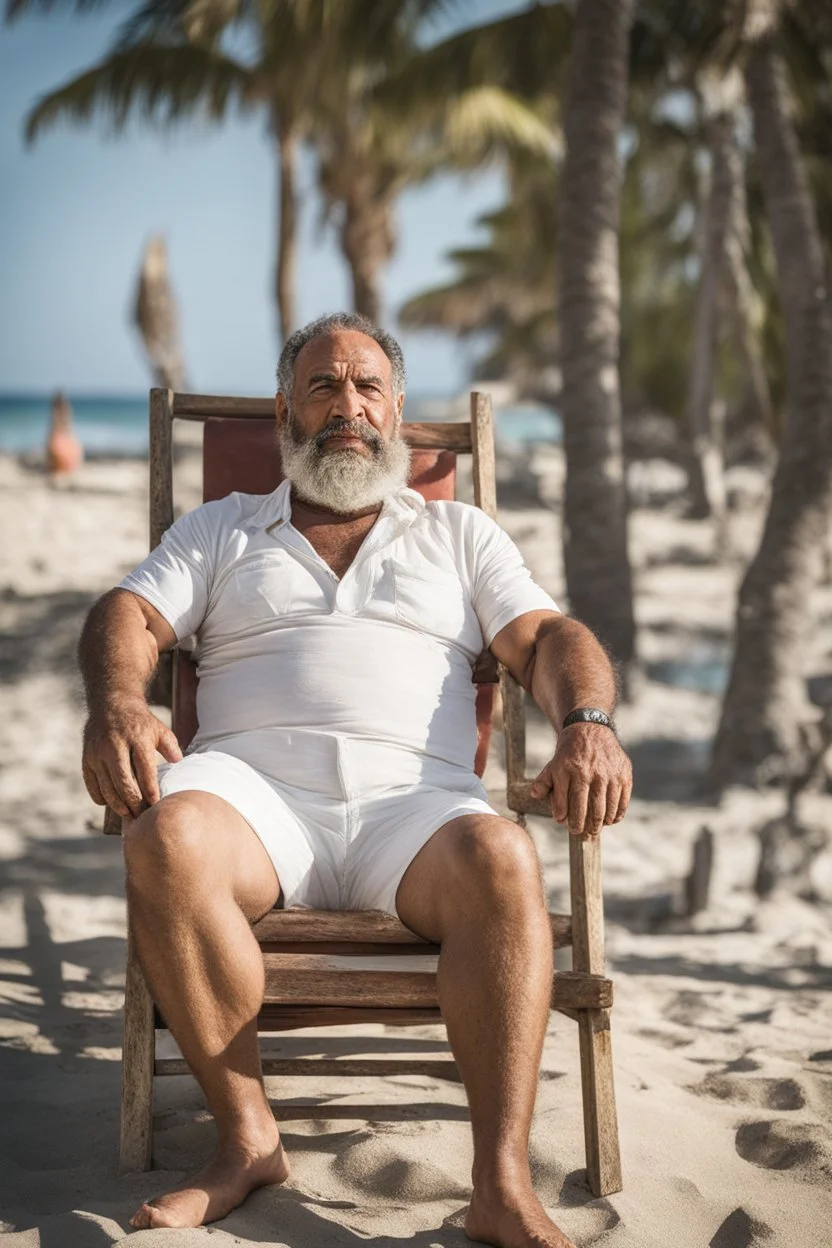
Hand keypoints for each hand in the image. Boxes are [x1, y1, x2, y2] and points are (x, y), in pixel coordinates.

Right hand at [82, 697, 182, 818]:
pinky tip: (109, 803)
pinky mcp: (86, 757)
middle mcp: (115, 745)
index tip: (155, 804)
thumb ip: (171, 747)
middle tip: (141, 816)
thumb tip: (179, 762)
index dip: (150, 790)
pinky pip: (91, 783)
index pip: (144, 769)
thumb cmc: (141, 723)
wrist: (112, 704)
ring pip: (106, 785)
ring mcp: (98, 752)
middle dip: (133, 802)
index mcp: (137, 738)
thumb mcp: (160, 730)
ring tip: (127, 813)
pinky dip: (99, 796)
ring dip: (117, 803)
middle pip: (123, 781)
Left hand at [529, 724, 631, 837]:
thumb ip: (543, 781)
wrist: (590, 729)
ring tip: (594, 829)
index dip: (562, 816)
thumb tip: (535, 796)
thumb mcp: (553, 764)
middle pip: (585, 810)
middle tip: (579, 832)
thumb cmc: (569, 753)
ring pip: (605, 809)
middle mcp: (588, 772)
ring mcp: (608, 774)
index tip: (562, 822)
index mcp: (567, 770)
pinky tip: (611, 819)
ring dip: (599, 824)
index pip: (563, 803)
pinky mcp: (623, 774)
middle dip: (581, 826)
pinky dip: (616, 814)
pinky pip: (621, 801)